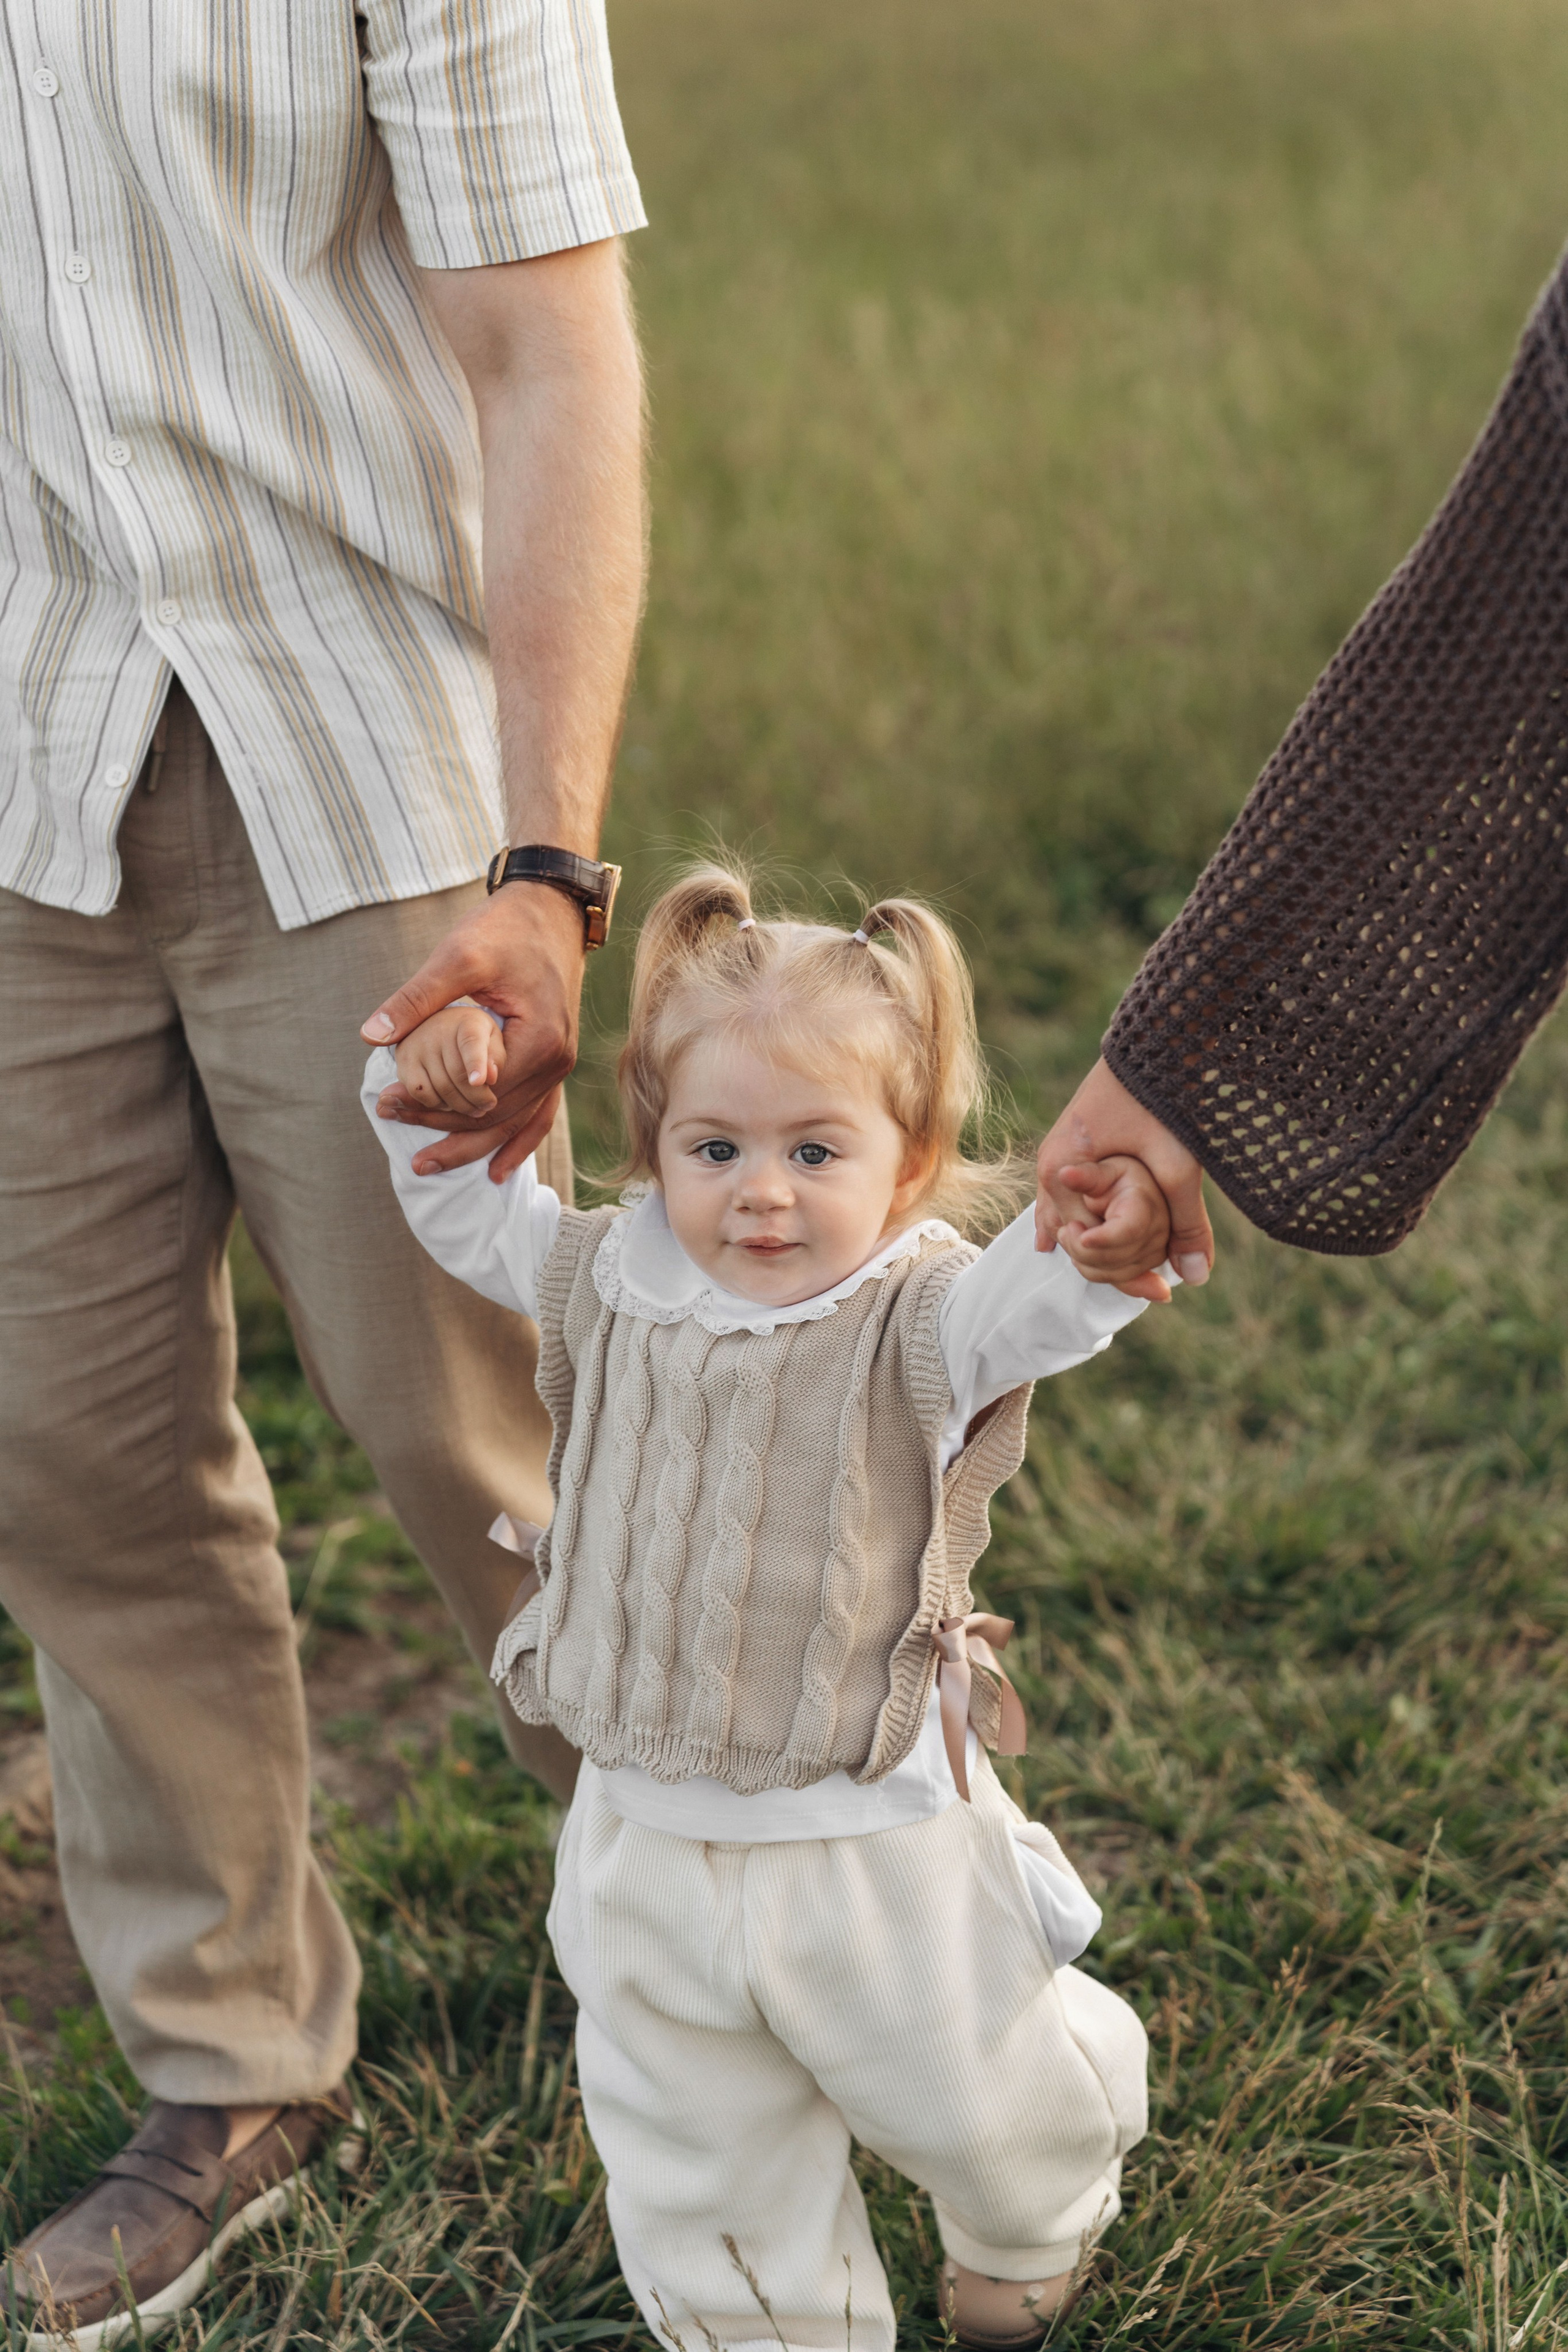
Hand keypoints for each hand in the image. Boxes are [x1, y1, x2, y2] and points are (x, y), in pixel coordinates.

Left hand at [363, 883, 582, 1178]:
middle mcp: (556, 1063)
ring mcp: (560, 1066)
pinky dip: (516, 1142)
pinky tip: (496, 1169)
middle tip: (391, 1123)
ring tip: (426, 1163)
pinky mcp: (555, 1060)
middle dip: (442, 1128)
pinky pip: (538, 1114)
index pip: (477, 1096)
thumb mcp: (457, 957)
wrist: (551, 909)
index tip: (387, 1103)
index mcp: (538, 1042)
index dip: (431, 1106)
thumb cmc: (506, 929)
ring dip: (470, 1144)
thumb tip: (370, 1037)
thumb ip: (416, 1000)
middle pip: (494, 1117)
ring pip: (513, 1123)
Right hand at [391, 1003, 502, 1119]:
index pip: (471, 1042)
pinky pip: (419, 1092)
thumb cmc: (472, 1038)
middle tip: (488, 1106)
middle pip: (458, 1074)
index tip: (479, 1081)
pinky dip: (436, 1104)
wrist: (438, 1023)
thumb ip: (495, 1057)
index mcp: (467, 1022)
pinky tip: (449, 1103)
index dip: (476, 1063)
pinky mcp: (403, 1059)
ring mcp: (418, 1043)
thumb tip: (490, 1078)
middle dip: (477, 1098)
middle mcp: (439, 1029)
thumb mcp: (492, 1040)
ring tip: (473, 1108)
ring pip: (440, 1087)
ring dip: (459, 1105)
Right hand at [1036, 1058, 1212, 1290]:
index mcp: (1062, 1172)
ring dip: (1094, 1241)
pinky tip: (1068, 1238)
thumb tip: (1195, 1278)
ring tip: (1119, 1269)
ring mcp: (1056, 1154)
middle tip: (1151, 1284)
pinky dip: (1077, 1219)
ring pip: (1066, 1216)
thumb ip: (1186, 1224)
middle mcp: (1050, 1166)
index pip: (1083, 1244)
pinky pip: (1066, 1196)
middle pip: (1072, 1234)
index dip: (1123, 1269)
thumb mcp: (1179, 1167)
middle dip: (1107, 1260)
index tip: (1159, 1286)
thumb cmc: (1162, 1099)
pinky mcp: (1070, 1144)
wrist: (1156, 1039)